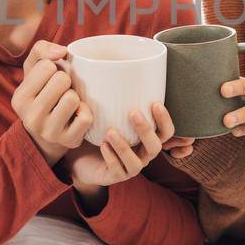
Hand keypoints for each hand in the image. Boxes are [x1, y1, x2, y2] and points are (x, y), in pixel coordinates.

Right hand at [11, 40, 92, 164]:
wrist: (46, 134)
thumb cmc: (42, 92)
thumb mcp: (33, 69)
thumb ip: (41, 50)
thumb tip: (61, 51)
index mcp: (19, 98)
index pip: (46, 66)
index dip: (53, 68)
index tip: (49, 80)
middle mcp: (30, 117)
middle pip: (61, 80)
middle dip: (65, 81)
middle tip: (61, 91)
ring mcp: (49, 132)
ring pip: (73, 99)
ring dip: (75, 96)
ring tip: (67, 103)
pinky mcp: (68, 141)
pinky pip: (85, 117)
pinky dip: (85, 111)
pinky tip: (76, 114)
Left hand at [61, 101, 185, 188]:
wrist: (77, 157)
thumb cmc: (96, 130)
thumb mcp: (106, 113)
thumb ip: (113, 97)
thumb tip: (110, 66)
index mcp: (146, 138)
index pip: (166, 132)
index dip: (165, 120)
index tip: (155, 103)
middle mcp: (142, 153)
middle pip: (155, 146)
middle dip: (146, 130)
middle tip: (132, 112)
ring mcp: (129, 167)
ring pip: (137, 163)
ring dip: (125, 146)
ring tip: (110, 131)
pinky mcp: (114, 177)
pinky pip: (117, 171)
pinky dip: (111, 157)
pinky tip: (103, 145)